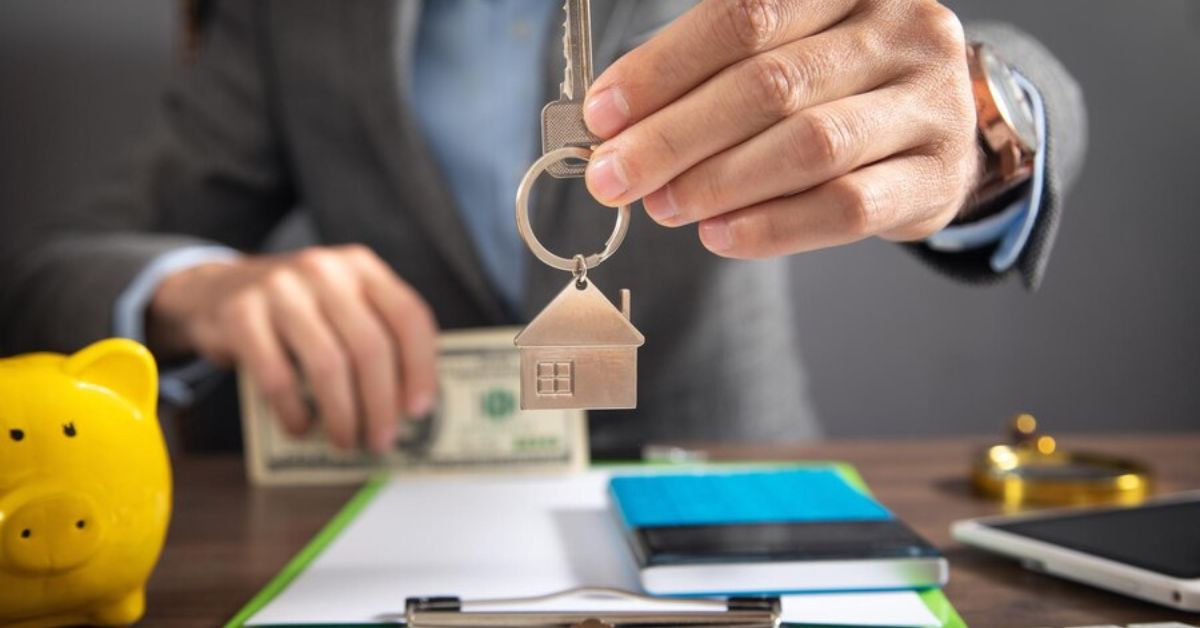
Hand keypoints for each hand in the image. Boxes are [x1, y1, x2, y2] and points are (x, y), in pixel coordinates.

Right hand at [148, 245, 438, 451]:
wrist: (214, 290)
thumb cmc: (296, 310)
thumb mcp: (340, 304)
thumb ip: (374, 335)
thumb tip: (407, 404)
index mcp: (361, 266)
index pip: (408, 316)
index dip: (421, 367)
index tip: (420, 410)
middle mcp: (324, 270)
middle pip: (370, 346)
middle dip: (382, 403)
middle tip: (382, 440)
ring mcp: (280, 289)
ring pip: (328, 364)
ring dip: (343, 415)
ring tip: (345, 441)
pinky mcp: (240, 314)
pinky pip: (276, 376)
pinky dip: (294, 412)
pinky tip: (301, 428)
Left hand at [583, 0, 978, 257]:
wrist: (936, 128)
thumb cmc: (836, 85)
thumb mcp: (783, 50)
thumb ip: (709, 77)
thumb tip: (618, 131)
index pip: (743, 16)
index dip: (663, 68)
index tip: (603, 115)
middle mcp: (899, 29)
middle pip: (770, 85)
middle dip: (675, 136)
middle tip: (615, 176)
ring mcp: (930, 101)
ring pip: (810, 145)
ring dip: (720, 182)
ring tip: (663, 206)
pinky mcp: (938, 175)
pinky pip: (848, 206)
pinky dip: (774, 226)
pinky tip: (721, 235)